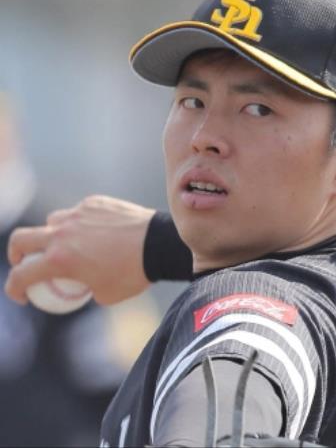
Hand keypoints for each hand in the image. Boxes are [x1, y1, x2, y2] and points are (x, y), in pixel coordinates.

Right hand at [5, 195, 155, 304]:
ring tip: (69, 243)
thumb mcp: (104, 294)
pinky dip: (80, 222)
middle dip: (16, 253)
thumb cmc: (133, 274)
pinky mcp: (94, 202)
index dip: (14, 288)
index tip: (22, 294)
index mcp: (60, 260)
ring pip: (51, 221)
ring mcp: (77, 214)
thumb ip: (84, 288)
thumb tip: (81, 285)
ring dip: (52, 234)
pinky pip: (78, 212)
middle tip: (25, 261)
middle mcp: (62, 233)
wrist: (158, 244)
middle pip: (20, 239)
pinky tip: (96, 231)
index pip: (21, 275)